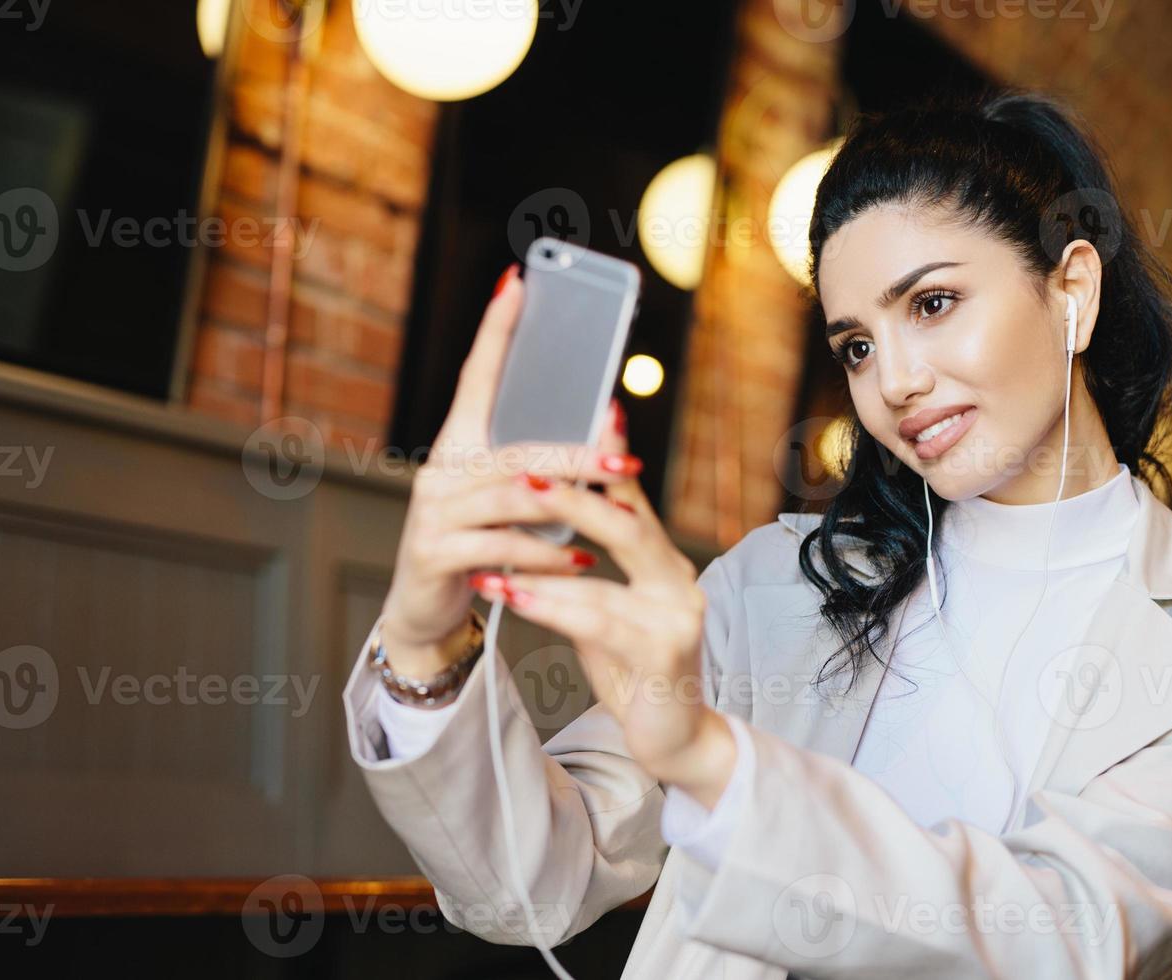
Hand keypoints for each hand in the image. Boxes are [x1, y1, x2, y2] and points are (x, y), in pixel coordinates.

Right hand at [379, 264, 641, 678]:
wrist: (424, 609)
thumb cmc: (474, 545)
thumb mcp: (503, 500)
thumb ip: (533, 467)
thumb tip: (599, 428)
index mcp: (459, 445)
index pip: (478, 376)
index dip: (497, 330)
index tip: (517, 282)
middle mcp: (441, 469)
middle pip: (516, 448)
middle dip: (576, 452)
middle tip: (625, 456)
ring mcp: (434, 510)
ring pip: (512, 496)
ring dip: (569, 506)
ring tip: (614, 513)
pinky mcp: (433, 551)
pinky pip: (502, 547)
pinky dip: (545, 555)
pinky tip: (577, 562)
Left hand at [467, 400, 736, 803]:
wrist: (674, 741)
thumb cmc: (634, 673)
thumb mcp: (606, 614)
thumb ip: (585, 577)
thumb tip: (542, 538)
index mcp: (665, 565)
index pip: (634, 502)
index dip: (612, 459)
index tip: (592, 411)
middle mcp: (679, 583)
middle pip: (627, 526)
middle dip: (574, 499)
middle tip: (524, 478)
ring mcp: (677, 619)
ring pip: (605, 578)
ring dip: (542, 566)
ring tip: (493, 556)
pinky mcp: (664, 656)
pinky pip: (598, 622)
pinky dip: (550, 606)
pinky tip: (514, 597)